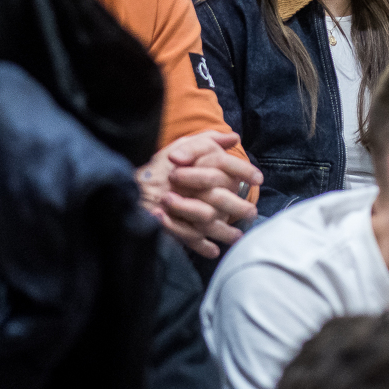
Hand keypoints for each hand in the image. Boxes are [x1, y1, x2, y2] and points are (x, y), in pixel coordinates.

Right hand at [137, 130, 260, 257]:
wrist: (130, 186)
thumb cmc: (160, 165)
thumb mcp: (183, 146)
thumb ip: (209, 140)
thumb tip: (234, 137)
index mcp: (190, 163)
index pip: (222, 164)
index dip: (243, 171)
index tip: (258, 179)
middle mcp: (185, 184)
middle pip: (218, 196)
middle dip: (239, 206)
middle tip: (252, 213)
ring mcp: (177, 206)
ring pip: (208, 220)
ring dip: (225, 231)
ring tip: (238, 236)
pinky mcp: (168, 223)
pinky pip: (189, 238)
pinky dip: (203, 246)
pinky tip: (214, 251)